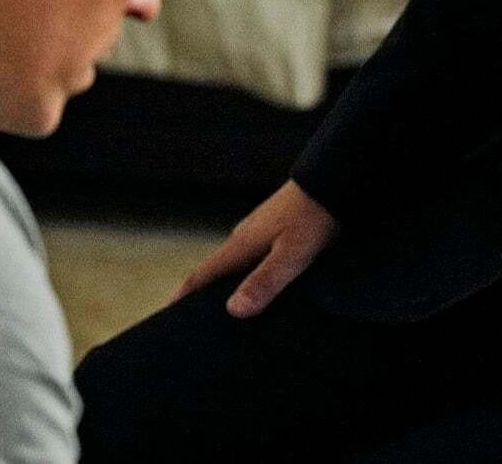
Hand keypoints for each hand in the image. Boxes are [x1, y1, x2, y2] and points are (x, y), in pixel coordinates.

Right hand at [175, 180, 337, 317]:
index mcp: (241, 244)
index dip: (185, 295)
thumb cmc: (313, 215)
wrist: (333, 180)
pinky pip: (252, 258)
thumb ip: (264, 281)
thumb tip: (233, 310)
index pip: (203, 274)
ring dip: (226, 284)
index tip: (168, 313)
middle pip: (215, 270)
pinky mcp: (275, 229)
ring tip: (226, 308)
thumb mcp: (292, 254)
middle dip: (202, 293)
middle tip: (194, 321)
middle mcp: (244, 237)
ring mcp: (259, 232)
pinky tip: (259, 285)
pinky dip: (246, 274)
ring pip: (235, 264)